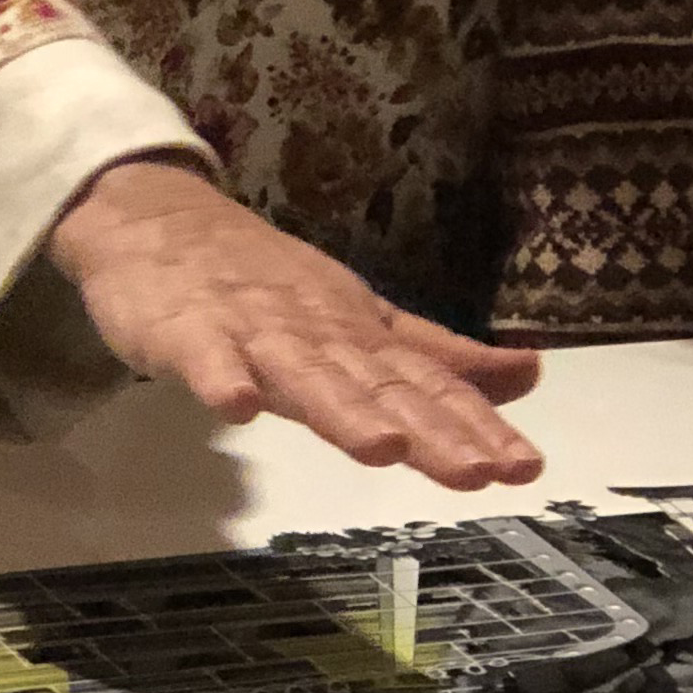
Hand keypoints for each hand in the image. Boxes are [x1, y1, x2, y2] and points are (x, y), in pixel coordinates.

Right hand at [44, 158, 541, 491]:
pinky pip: (204, 356)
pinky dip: (220, 377)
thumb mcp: (362, 320)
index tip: (522, 467)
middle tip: (476, 471)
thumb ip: (437, 358)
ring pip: (302, 374)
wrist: (162, 220)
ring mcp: (252, 331)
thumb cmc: (267, 282)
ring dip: (341, 409)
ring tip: (382, 448)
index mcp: (360, 336)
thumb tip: (530, 376)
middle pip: (377, 387)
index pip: (427, 385)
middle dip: (427, 428)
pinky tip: (236, 408)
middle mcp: (318, 334)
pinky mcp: (187, 332)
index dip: (475, 424)